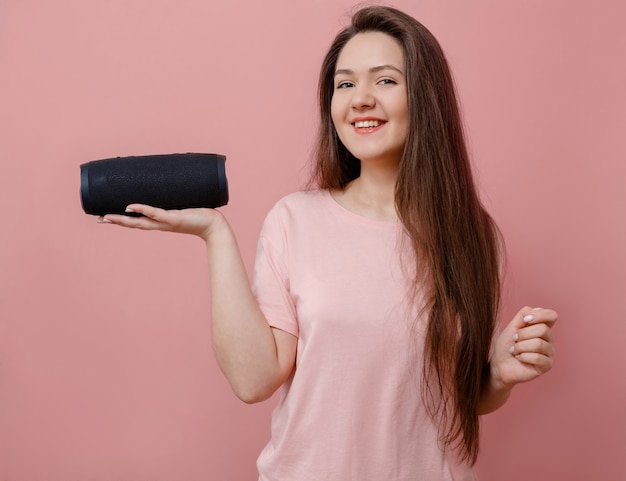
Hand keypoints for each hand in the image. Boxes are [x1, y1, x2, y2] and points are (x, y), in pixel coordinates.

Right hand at [97, 204, 224, 240]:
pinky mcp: (175, 218)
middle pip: (134, 223)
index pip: (138, 220)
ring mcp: (166, 222)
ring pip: (141, 222)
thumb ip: (175, 194)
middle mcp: (161, 224)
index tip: (106, 216)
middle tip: (99, 219)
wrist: (215, 225)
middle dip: (117, 221)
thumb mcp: (184, 204)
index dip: (122, 219)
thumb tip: (168, 177)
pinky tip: (131, 207)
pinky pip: (156, 213)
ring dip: (123, 220)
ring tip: (107, 217)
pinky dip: (143, 210)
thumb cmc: (201, 214)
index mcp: (161, 221)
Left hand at [489, 306, 557, 391]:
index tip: (525, 320)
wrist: (499, 364)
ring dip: (520, 347)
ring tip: (516, 351)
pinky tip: (520, 359)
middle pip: (542, 329)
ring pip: (538, 344)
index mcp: (542, 327)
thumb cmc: (506, 345)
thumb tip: (535, 309)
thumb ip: (522, 315)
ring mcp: (549, 352)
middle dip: (523, 334)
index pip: (551, 315)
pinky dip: (523, 357)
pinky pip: (537, 357)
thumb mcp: (511, 327)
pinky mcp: (547, 365)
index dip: (539, 315)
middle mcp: (549, 339)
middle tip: (515, 340)